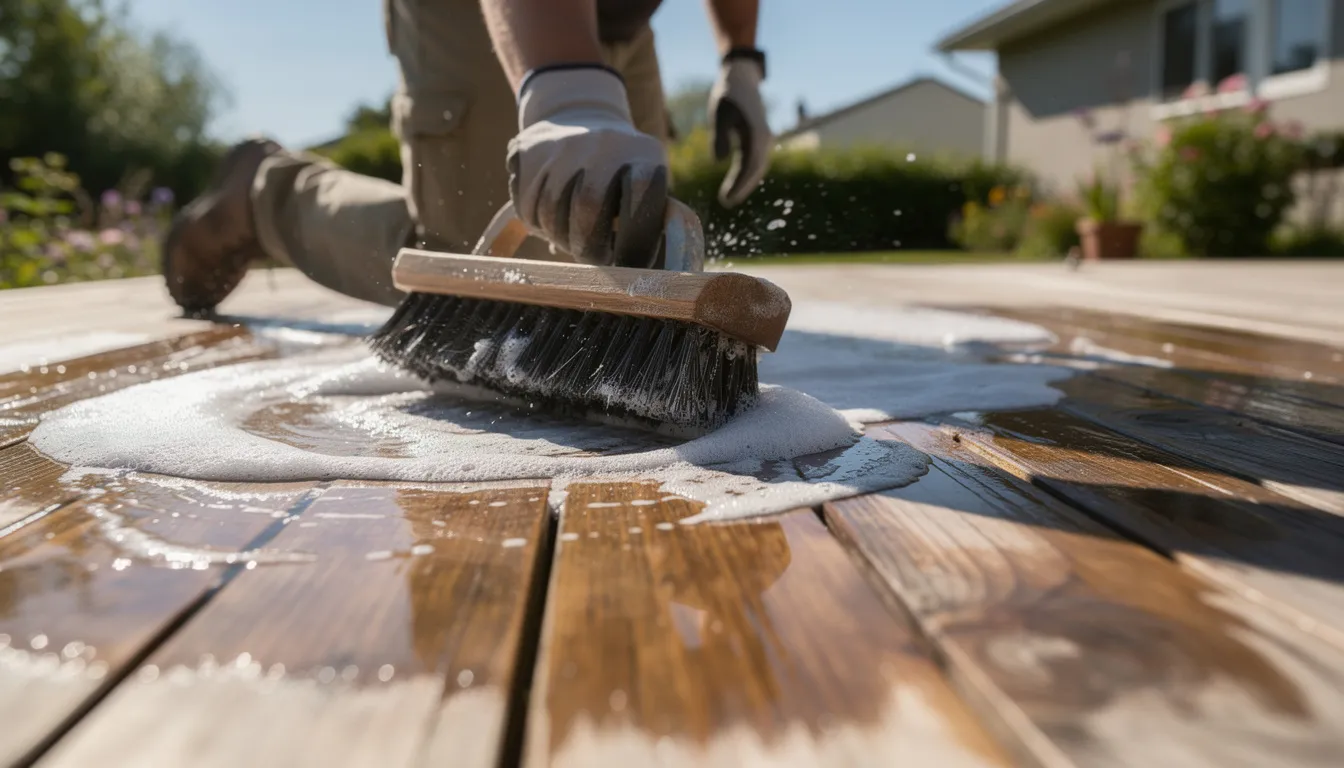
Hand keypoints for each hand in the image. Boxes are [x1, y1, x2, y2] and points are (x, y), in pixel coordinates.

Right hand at [507, 66, 668, 266]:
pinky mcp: (528, 149)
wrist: (581, 118)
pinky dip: (537, 224)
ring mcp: (561, 143)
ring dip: (559, 236)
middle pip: (586, 204)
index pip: (640, 191)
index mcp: (643, 153)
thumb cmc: (624, 174)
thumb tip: (640, 271)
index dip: (634, 237)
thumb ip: (648, 222)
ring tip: (572, 236)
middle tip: (593, 256)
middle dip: (587, 244)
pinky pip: (525, 206)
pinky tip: (552, 217)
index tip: (628, 261)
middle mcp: (601, 142)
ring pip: (548, 211)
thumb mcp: (648, 185)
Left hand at [709, 50, 770, 207]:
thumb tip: (719, 161)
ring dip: (746, 183)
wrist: (742, 78)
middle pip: (756, 170)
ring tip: (729, 197)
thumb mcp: (719, 113)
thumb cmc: (728, 94)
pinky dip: (748, 173)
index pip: (749, 167)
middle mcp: (765, 138)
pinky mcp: (761, 137)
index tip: (725, 199)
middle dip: (742, 188)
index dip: (738, 185)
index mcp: (756, 134)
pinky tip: (737, 182)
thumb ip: (719, 136)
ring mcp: (765, 138)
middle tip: (726, 203)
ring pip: (758, 167)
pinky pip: (756, 160)